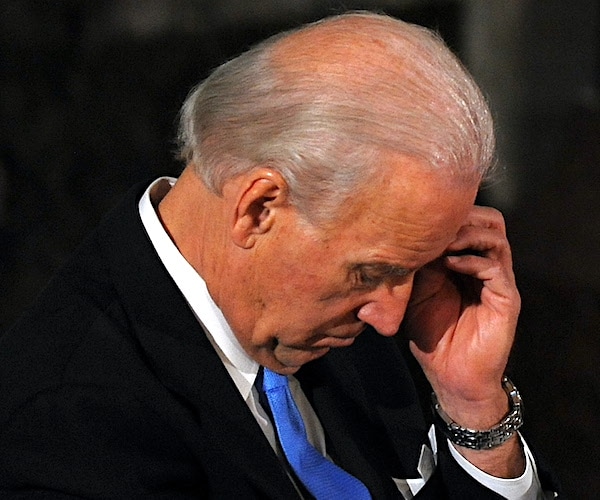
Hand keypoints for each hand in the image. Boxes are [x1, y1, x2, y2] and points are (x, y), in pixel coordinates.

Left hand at [404, 205, 520, 428]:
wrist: (449, 376)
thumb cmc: (432, 337)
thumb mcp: (416, 295)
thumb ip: (417, 267)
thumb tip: (404, 238)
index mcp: (466, 263)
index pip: (468, 223)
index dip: (448, 216)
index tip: (419, 219)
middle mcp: (486, 267)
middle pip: (490, 222)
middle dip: (464, 216)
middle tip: (436, 224)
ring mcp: (498, 282)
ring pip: (496, 238)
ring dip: (468, 233)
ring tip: (442, 240)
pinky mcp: (506, 300)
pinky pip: (496, 268)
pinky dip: (473, 260)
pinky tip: (450, 263)